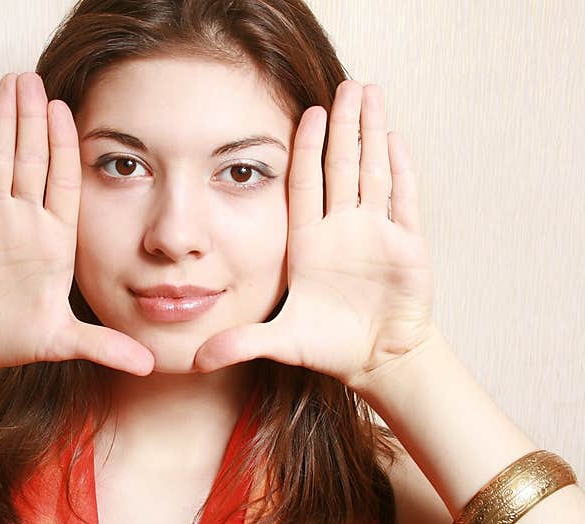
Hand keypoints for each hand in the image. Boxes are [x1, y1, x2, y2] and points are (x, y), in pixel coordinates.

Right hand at [0, 72, 154, 375]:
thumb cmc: (14, 338)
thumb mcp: (65, 341)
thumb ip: (104, 347)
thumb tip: (149, 365)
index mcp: (54, 240)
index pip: (63, 182)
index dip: (64, 146)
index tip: (67, 110)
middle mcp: (25, 221)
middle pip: (32, 159)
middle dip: (33, 118)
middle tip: (34, 77)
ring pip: (1, 160)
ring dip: (6, 122)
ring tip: (11, 83)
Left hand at [193, 81, 436, 389]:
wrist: (375, 361)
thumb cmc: (328, 346)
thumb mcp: (280, 341)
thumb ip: (241, 343)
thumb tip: (195, 359)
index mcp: (309, 243)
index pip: (306, 186)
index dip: (307, 150)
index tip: (306, 113)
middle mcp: (342, 230)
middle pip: (342, 167)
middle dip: (344, 126)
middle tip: (345, 84)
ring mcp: (376, 234)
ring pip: (374, 173)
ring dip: (374, 134)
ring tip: (372, 93)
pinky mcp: (407, 247)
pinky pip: (405, 201)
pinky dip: (403, 171)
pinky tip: (398, 139)